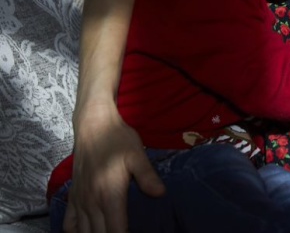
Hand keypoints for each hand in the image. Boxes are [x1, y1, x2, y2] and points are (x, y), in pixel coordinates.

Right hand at [64, 105, 163, 232]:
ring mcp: (80, 201)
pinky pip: (69, 224)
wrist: (93, 126)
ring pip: (83, 232)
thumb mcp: (138, 155)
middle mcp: (92, 202)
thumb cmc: (118, 139)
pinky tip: (87, 231)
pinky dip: (76, 232)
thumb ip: (147, 177)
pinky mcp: (73, 196)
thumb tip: (160, 194)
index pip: (116, 231)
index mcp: (110, 194)